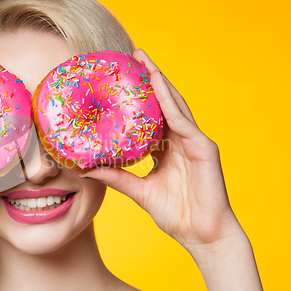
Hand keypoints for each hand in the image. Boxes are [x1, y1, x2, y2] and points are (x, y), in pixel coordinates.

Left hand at [81, 49, 241, 250]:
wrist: (202, 235)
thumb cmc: (176, 214)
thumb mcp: (139, 191)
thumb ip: (116, 177)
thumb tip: (86, 169)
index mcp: (167, 148)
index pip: (151, 116)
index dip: (138, 97)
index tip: (120, 79)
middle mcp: (181, 139)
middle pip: (163, 103)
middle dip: (148, 78)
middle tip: (131, 56)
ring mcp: (194, 141)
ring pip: (174, 104)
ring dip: (158, 80)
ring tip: (143, 59)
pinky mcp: (204, 147)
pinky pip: (183, 120)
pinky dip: (169, 101)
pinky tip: (157, 82)